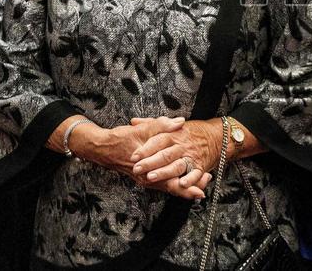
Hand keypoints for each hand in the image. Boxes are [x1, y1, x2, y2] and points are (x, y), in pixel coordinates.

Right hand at [71, 116, 210, 199]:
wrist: (103, 148)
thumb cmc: (121, 139)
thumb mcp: (141, 129)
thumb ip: (162, 125)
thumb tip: (180, 122)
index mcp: (148, 171)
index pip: (172, 184)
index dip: (188, 188)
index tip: (202, 190)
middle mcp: (148, 180)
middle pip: (174, 189)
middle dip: (192, 187)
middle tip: (208, 181)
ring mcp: (147, 179)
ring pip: (170, 186)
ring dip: (187, 184)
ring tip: (205, 179)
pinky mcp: (147, 176)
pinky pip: (165, 182)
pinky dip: (177, 179)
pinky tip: (188, 175)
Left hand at [130, 119, 222, 198]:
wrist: (216, 136)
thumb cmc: (191, 132)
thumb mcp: (172, 125)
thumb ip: (152, 124)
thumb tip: (134, 122)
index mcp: (173, 134)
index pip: (158, 140)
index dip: (145, 149)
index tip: (134, 156)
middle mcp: (182, 145)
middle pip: (165, 154)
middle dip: (150, 162)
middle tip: (137, 168)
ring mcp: (191, 156)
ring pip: (177, 165)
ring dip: (164, 172)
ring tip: (151, 177)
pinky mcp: (200, 166)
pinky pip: (195, 173)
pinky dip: (190, 179)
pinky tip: (182, 184)